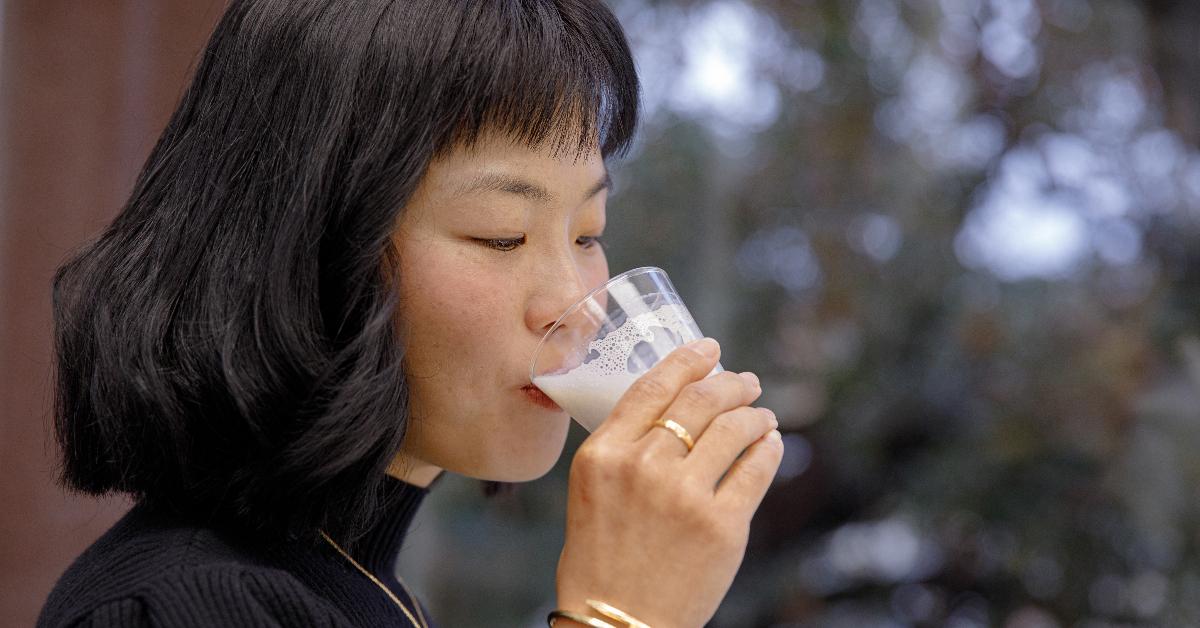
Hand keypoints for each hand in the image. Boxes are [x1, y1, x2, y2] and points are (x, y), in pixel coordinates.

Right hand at [554, 338, 782, 627]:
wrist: (616, 622)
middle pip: (700, 400)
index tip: (710, 348)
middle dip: (731, 384)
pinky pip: (756, 469)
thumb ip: (625, 446)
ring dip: (755, 414)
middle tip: (746, 382)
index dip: (688, 360)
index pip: (653, 387)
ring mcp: (685, 496)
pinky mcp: (722, 526)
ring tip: (762, 415)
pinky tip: (771, 444)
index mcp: (603, 455)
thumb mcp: (592, 489)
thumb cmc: (602, 558)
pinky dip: (769, 449)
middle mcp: (643, 467)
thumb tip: (679, 405)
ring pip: (734, 429)